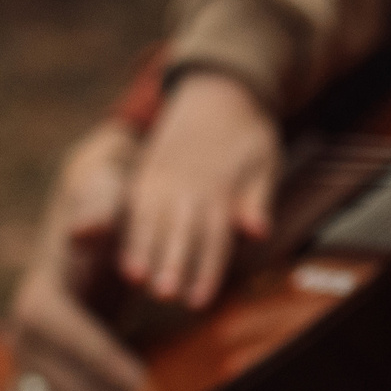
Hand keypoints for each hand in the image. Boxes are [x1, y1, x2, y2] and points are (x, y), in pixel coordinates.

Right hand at [6, 122, 154, 390]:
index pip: (66, 338)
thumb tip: (84, 230)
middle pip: (62, 388)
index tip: (148, 384)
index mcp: (41, 294)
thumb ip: (102, 198)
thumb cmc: (117, 196)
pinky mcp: (45, 387)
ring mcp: (32, 367)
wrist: (106, 217)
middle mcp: (26, 337)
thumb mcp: (110, 179)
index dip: (104, 366)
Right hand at [121, 70, 281, 307]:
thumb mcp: (266, 162)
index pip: (214, 235)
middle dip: (171, 264)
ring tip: (135, 281)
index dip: (207, 270)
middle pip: (180, 231)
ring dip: (143, 251)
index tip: (199, 302)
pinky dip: (128, 233)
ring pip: (151, 220)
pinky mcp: (147, 175)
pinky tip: (124, 259)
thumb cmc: (249, 135)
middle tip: (163, 297)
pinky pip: (133, 208)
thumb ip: (257, 200)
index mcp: (219, 186)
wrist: (218, 88)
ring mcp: (162, 178)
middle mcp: (187, 184)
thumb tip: (257, 234)